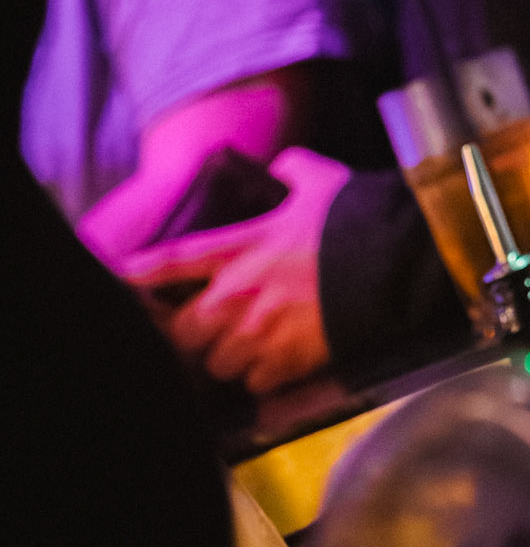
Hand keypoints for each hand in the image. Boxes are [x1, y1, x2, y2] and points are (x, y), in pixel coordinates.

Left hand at [116, 147, 348, 396]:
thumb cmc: (355, 219)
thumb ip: (296, 169)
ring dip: (230, 356)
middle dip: (193, 333)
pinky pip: (256, 382)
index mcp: (244, 247)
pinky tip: (281, 361)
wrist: (391, 264)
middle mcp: (241, 293)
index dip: (143, 272)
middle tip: (209, 327)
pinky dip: (264, 375)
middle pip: (185, 331)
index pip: (177, 260)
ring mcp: (261, 331)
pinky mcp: (286, 361)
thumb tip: (284, 164)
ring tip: (252, 345)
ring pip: (218, 363)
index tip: (122, 278)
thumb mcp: (323, 181)